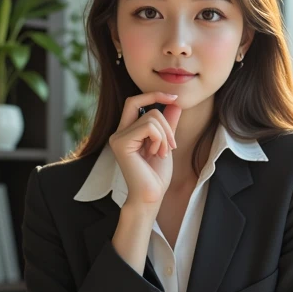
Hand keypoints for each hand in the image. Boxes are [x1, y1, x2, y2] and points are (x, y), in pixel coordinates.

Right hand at [109, 91, 181, 206]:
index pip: (135, 102)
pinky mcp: (121, 144)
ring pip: (151, 117)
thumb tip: (175, 103)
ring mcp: (118, 137)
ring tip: (161, 153)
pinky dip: (160, 140)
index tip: (175, 98)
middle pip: (144, 105)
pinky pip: (149, 128)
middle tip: (172, 144)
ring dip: (165, 136)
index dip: (154, 95)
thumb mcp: (165, 143)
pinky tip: (156, 154)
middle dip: (165, 121)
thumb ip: (168, 124)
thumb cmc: (156, 175)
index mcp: (127, 131)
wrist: (150, 196)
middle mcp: (118, 132)